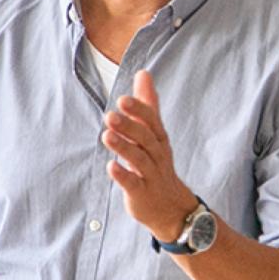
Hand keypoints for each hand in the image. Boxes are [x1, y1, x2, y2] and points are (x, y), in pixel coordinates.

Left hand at [103, 69, 197, 241]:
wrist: (171, 206)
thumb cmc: (158, 164)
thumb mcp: (154, 133)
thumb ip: (148, 104)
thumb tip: (142, 73)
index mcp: (159, 139)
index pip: (152, 121)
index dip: (139, 110)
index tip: (123, 99)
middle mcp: (157, 155)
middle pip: (145, 138)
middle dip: (129, 126)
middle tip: (110, 114)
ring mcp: (151, 175)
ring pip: (139, 159)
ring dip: (123, 147)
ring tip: (107, 136)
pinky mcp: (142, 193)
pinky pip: (133, 184)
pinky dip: (123, 175)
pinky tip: (111, 167)